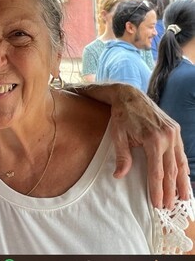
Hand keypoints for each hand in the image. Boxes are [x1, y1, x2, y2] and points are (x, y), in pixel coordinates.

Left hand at [108, 83, 189, 208]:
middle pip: (171, 170)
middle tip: (169, 206)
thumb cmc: (122, 116)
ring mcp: (174, 132)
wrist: (129, 95)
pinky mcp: (175, 129)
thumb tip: (119, 176)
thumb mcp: (118, 135)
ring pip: (180, 162)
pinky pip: (181, 152)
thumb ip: (122, 156)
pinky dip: (183, 166)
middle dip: (171, 190)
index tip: (157, 203)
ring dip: (182, 182)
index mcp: (153, 139)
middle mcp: (167, 137)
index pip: (157, 171)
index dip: (157, 189)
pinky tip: (184, 178)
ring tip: (183, 198)